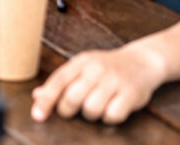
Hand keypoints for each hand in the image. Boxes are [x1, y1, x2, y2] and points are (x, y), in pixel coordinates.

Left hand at [31, 44, 167, 123]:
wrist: (142, 61)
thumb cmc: (105, 67)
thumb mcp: (82, 68)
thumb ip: (60, 82)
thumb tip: (37, 96)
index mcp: (81, 61)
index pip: (58, 81)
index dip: (46, 100)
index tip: (38, 116)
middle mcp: (97, 69)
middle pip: (72, 99)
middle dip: (68, 110)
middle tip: (75, 108)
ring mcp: (115, 81)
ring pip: (91, 110)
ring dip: (91, 114)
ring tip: (98, 104)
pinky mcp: (131, 94)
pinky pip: (113, 115)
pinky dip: (110, 117)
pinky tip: (113, 107)